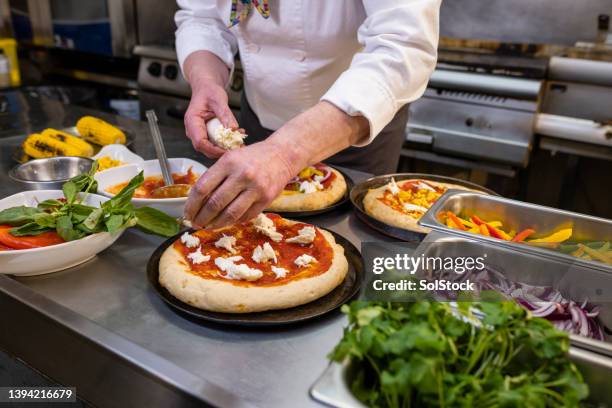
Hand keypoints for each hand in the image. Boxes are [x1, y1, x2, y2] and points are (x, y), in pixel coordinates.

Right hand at [184, 79, 238, 157]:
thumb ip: (225, 115)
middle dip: (221, 151)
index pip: (200, 142)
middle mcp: (193, 130)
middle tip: (237, 148)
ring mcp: (199, 133)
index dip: (213, 149)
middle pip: (205, 149)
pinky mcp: (206, 134)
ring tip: (238, 142)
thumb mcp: (219, 100)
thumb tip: (233, 129)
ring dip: (225, 148)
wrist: (206, 88)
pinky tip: (236, 137)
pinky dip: (226, 143)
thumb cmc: (209, 91)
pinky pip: (215, 143)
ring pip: (210, 148)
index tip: (227, 150)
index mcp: (192, 121)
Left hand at [184, 140, 299, 227]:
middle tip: (196, 224)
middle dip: (202, 218)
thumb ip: (215, 176)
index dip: (191, 205)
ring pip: (230, 214)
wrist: (282, 155)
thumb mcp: (230, 158)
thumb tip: (197, 201)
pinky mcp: (266, 199)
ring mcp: (255, 188)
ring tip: (209, 226)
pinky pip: (245, 216)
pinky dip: (233, 221)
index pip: (202, 188)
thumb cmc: (252, 157)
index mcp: (228, 162)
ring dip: (216, 224)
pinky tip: (226, 221)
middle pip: (215, 204)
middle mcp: (241, 175)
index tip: (187, 213)